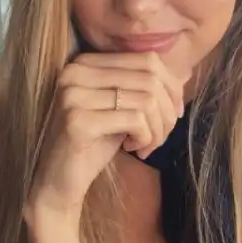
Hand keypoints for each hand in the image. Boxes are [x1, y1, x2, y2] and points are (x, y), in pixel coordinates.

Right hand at [25, 52, 186, 218]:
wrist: (57, 182)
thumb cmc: (94, 143)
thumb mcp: (119, 107)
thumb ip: (142, 87)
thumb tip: (184, 77)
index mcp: (85, 62)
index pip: (147, 60)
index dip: (171, 86)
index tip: (175, 113)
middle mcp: (75, 72)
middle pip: (150, 79)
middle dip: (167, 111)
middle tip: (162, 136)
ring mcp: (74, 95)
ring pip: (146, 100)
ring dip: (158, 129)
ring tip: (148, 145)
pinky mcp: (78, 121)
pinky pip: (135, 120)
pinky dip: (146, 137)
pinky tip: (134, 149)